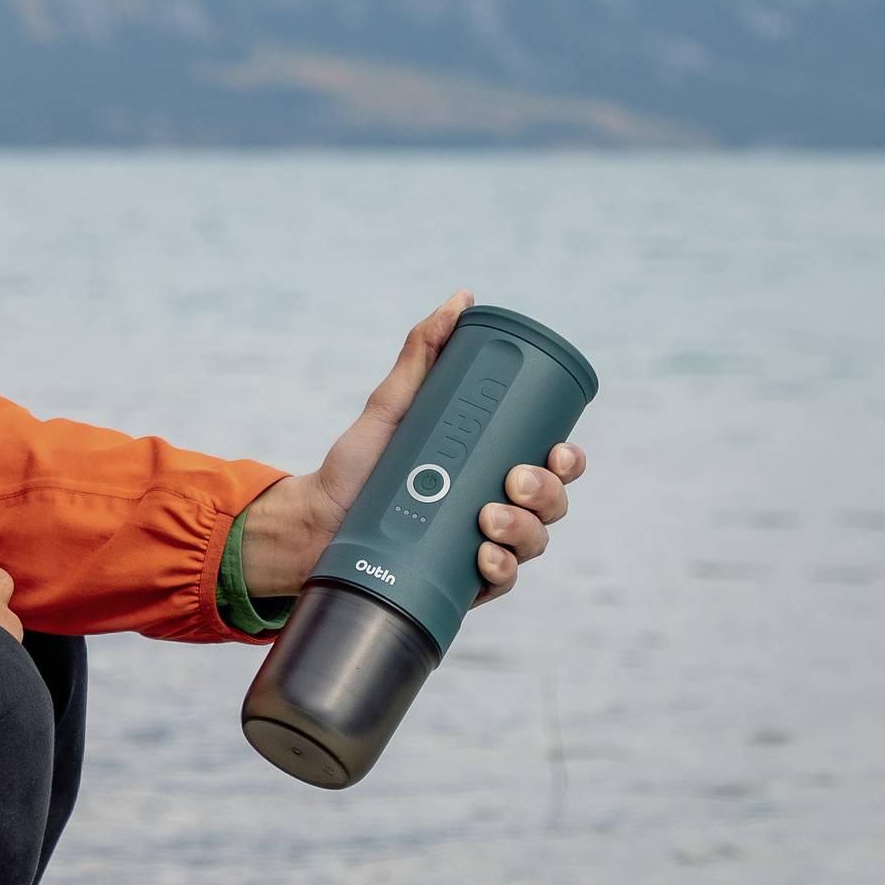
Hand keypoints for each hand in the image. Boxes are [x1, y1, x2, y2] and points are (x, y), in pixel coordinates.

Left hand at [239, 290, 587, 607]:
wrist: (316, 524)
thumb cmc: (360, 466)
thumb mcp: (392, 406)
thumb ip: (422, 354)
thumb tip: (460, 299)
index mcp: (493, 468)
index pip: (552, 465)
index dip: (569, 460)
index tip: (558, 450)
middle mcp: (498, 509)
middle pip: (552, 505)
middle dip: (547, 493)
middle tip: (515, 480)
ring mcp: (483, 549)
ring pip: (533, 543)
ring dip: (525, 531)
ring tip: (488, 518)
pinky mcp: (463, 585)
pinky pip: (500, 582)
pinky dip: (500, 570)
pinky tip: (484, 559)